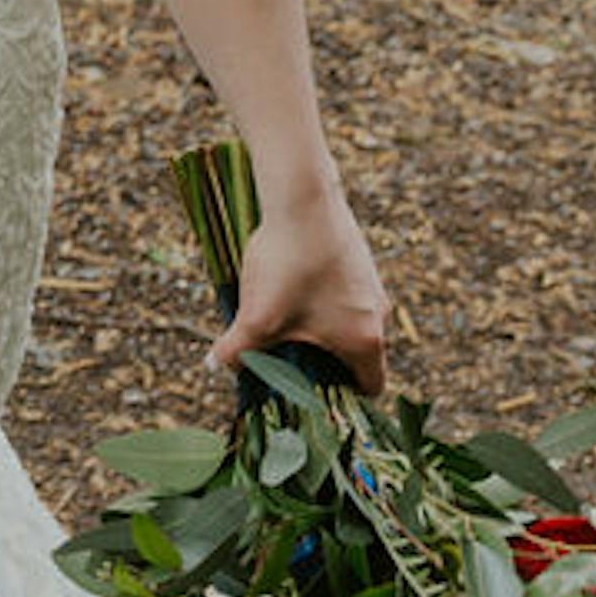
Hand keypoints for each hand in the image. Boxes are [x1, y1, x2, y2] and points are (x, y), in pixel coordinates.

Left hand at [212, 178, 389, 394]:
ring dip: (319, 327)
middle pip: (356, 356)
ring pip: (348, 321)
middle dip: (323, 361)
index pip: (370, 388)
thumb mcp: (257, 315)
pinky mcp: (358, 261)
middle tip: (287, 359)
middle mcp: (380, 316)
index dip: (344, 399)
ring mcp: (372, 286)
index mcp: (366, 341)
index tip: (312, 394)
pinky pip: (342, 294)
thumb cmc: (288, 262)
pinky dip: (319, 298)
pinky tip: (287, 284)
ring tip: (281, 320)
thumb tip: (215, 366)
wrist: (303, 197)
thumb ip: (237, 350)